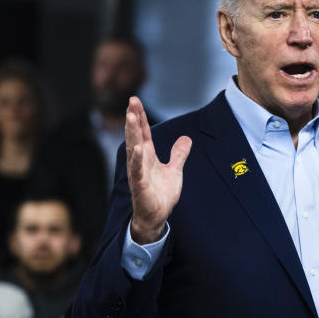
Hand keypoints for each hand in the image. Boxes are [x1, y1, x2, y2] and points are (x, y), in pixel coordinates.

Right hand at [125, 97, 191, 243]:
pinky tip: (138, 149)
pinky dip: (137, 160)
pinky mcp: (140, 187)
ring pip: (133, 149)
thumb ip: (178, 155)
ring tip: (131, 117)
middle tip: (132, 100)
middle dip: (134, 118)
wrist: (156, 217)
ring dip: (132, 133)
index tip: (135, 100)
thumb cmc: (161, 194)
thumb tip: (186, 139)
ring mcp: (138, 173)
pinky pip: (137, 171)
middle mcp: (140, 162)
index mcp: (147, 156)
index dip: (140, 117)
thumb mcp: (174, 171)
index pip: (143, 132)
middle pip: (136, 136)